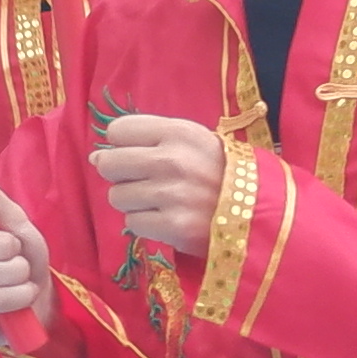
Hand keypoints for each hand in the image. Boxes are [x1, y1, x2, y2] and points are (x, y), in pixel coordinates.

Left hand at [90, 115, 232, 255]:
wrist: (261, 213)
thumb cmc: (221, 174)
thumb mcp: (194, 143)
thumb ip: (148, 142)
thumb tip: (95, 157)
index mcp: (179, 132)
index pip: (117, 130)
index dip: (122, 145)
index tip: (138, 154)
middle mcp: (172, 160)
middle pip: (109, 164)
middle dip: (120, 175)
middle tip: (144, 182)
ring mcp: (172, 195)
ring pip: (117, 197)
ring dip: (134, 202)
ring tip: (162, 203)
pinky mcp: (173, 226)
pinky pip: (132, 223)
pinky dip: (146, 224)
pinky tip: (168, 220)